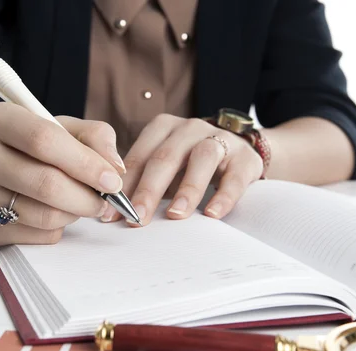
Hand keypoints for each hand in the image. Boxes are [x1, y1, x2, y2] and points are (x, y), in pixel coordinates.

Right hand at [0, 103, 125, 244]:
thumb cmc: (27, 146)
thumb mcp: (59, 127)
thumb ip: (93, 137)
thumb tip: (115, 168)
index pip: (44, 140)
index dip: (85, 163)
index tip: (113, 180)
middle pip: (46, 184)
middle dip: (87, 196)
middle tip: (106, 200)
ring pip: (45, 215)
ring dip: (75, 213)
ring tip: (80, 203)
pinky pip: (38, 236)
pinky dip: (59, 228)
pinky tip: (55, 213)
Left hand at [100, 114, 262, 224]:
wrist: (240, 151)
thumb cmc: (190, 164)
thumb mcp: (165, 167)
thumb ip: (141, 182)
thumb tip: (110, 213)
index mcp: (163, 128)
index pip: (139, 157)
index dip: (124, 186)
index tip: (110, 214)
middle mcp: (189, 129)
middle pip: (166, 157)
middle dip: (148, 190)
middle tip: (136, 217)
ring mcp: (219, 140)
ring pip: (201, 159)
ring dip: (187, 189)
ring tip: (175, 215)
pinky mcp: (245, 157)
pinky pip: (234, 177)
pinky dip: (224, 196)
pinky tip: (212, 214)